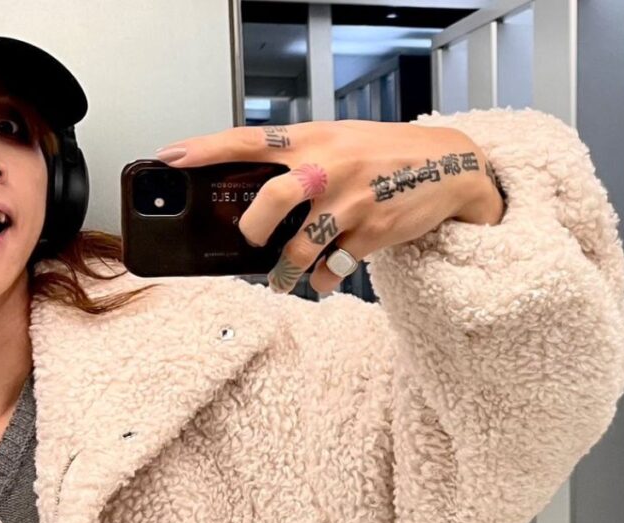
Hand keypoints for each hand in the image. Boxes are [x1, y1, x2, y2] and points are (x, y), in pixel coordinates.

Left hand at [155, 121, 504, 294]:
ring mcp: (352, 201)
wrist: (452, 164)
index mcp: (313, 140)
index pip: (247, 141)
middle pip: (272, 200)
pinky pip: (333, 267)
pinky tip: (325, 274)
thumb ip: (297, 159)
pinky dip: (323, 278)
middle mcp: (329, 168)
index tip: (171, 158)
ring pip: (300, 247)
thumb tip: (251, 189)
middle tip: (250, 239)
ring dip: (284, 273)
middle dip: (253, 230)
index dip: (205, 150)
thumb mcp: (338, 139)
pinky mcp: (373, 231)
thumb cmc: (385, 153)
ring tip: (282, 281)